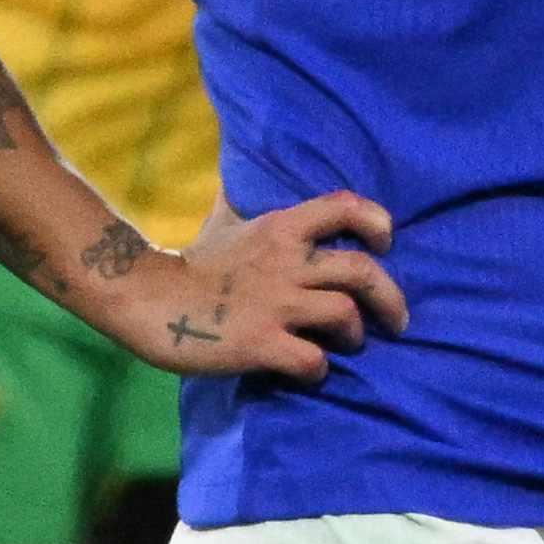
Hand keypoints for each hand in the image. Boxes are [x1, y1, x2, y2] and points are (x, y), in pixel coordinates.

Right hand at [110, 192, 406, 382]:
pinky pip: (313, 360)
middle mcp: (286, 263)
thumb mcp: (225, 221)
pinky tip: (308, 369)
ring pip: (344, 315)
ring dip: (354, 335)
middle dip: (391, 299)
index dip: (376, 222)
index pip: (345, 208)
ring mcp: (275, 305)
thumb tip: (247, 174)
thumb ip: (250, 206)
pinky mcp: (261, 344)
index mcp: (281, 229)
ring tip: (346, 345)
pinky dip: (319, 369)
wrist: (146, 298)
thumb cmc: (190, 263)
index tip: (385, 242)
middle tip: (396, 322)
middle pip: (363, 272)